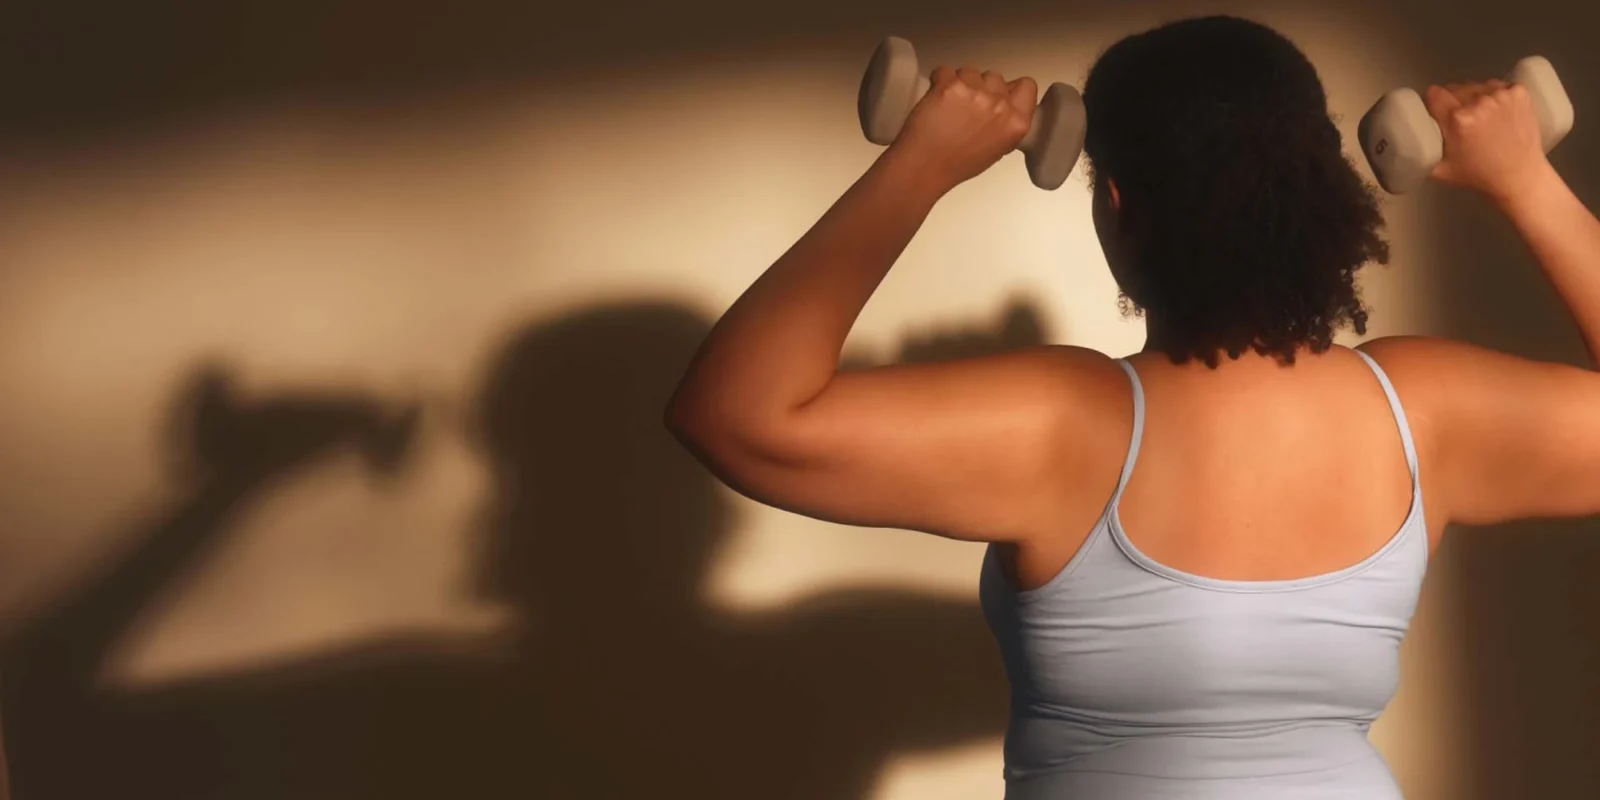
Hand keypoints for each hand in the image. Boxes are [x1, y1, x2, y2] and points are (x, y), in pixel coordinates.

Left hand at [888, 65, 1037, 191]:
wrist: (924, 167)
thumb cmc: (958, 164)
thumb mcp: (998, 148)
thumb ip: (1007, 122)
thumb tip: (1004, 103)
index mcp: (1016, 123)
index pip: (1027, 86)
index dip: (1010, 88)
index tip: (998, 94)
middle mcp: (1000, 105)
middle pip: (996, 77)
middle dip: (982, 86)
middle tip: (967, 106)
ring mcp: (975, 92)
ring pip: (971, 71)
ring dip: (960, 82)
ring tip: (949, 105)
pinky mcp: (950, 85)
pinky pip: (946, 70)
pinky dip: (939, 80)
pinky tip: (936, 100)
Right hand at [1426, 80, 1550, 204]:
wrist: (1519, 176)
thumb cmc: (1477, 175)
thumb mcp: (1438, 170)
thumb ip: (1420, 152)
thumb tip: (1407, 139)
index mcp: (1456, 118)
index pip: (1434, 93)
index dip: (1433, 102)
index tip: (1436, 112)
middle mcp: (1478, 101)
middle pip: (1455, 87)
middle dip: (1453, 100)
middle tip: (1460, 119)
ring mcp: (1501, 95)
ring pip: (1477, 85)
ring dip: (1475, 96)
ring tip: (1481, 116)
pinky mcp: (1519, 92)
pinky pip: (1498, 85)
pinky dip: (1495, 95)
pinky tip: (1498, 111)